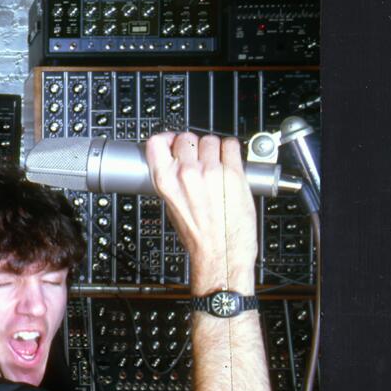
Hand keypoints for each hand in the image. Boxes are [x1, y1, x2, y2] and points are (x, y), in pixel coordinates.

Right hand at [145, 132, 257, 290]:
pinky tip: (229, 163)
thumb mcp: (171, 206)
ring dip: (214, 149)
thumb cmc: (198, 236)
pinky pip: (231, 145)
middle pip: (187, 137)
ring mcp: (211, 172)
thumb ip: (171, 180)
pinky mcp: (233, 174)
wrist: (221, 252)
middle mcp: (187, 173)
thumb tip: (175, 162)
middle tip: (200, 159)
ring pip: (210, 139)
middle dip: (193, 146)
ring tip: (217, 165)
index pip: (157, 142)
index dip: (168, 139)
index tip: (174, 142)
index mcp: (166, 181)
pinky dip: (231, 150)